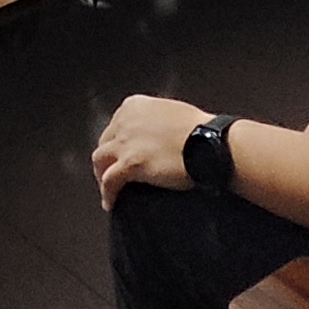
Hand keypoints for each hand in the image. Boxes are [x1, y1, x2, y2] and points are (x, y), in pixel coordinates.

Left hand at [91, 94, 211, 209]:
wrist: (209, 142)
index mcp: (135, 106)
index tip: (119, 152)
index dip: (115, 142)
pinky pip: (109, 181)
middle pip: (105, 142)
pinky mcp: (130, 163)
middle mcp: (125, 121)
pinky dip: (107, 193)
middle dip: (106, 158)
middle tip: (110, 171)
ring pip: (100, 160)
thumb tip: (153, 136)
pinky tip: (110, 202)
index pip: (115, 125)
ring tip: (107, 188)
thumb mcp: (171, 113)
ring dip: (101, 175)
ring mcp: (126, 142)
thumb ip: (154, 120)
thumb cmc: (200, 130)